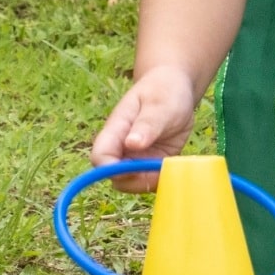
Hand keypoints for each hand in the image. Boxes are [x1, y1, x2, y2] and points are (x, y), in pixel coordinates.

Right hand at [90, 65, 198, 191]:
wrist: (174, 89)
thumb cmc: (163, 92)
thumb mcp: (158, 104)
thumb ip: (146, 124)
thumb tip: (131, 144)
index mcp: (115, 130)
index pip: (100, 157)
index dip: (110, 169)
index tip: (132, 170)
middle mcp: (121, 148)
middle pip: (114, 178)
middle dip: (134, 181)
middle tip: (159, 168)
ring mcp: (135, 158)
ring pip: (132, 184)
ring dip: (150, 182)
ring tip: (168, 164)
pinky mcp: (150, 165)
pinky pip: (150, 182)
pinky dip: (161, 180)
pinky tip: (173, 167)